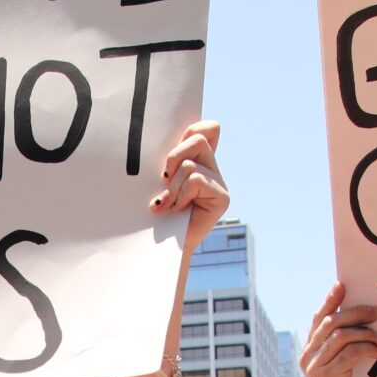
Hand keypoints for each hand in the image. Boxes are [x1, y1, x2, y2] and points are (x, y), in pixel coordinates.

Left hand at [157, 122, 228, 252]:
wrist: (160, 247)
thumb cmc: (153, 212)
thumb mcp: (157, 180)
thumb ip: (166, 160)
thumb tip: (159, 142)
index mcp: (198, 160)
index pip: (208, 129)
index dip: (193, 129)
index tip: (174, 148)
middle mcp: (211, 168)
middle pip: (197, 138)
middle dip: (173, 156)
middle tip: (163, 178)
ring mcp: (219, 182)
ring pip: (191, 164)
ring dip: (172, 185)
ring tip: (167, 203)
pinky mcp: (222, 197)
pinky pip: (196, 180)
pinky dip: (181, 195)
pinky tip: (178, 209)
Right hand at [301, 283, 376, 376]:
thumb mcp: (344, 363)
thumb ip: (345, 343)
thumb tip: (364, 315)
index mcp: (311, 349)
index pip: (318, 318)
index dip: (330, 301)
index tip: (342, 286)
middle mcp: (308, 356)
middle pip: (330, 323)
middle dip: (356, 313)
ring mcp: (313, 366)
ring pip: (339, 336)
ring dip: (365, 333)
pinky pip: (348, 354)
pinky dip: (366, 349)